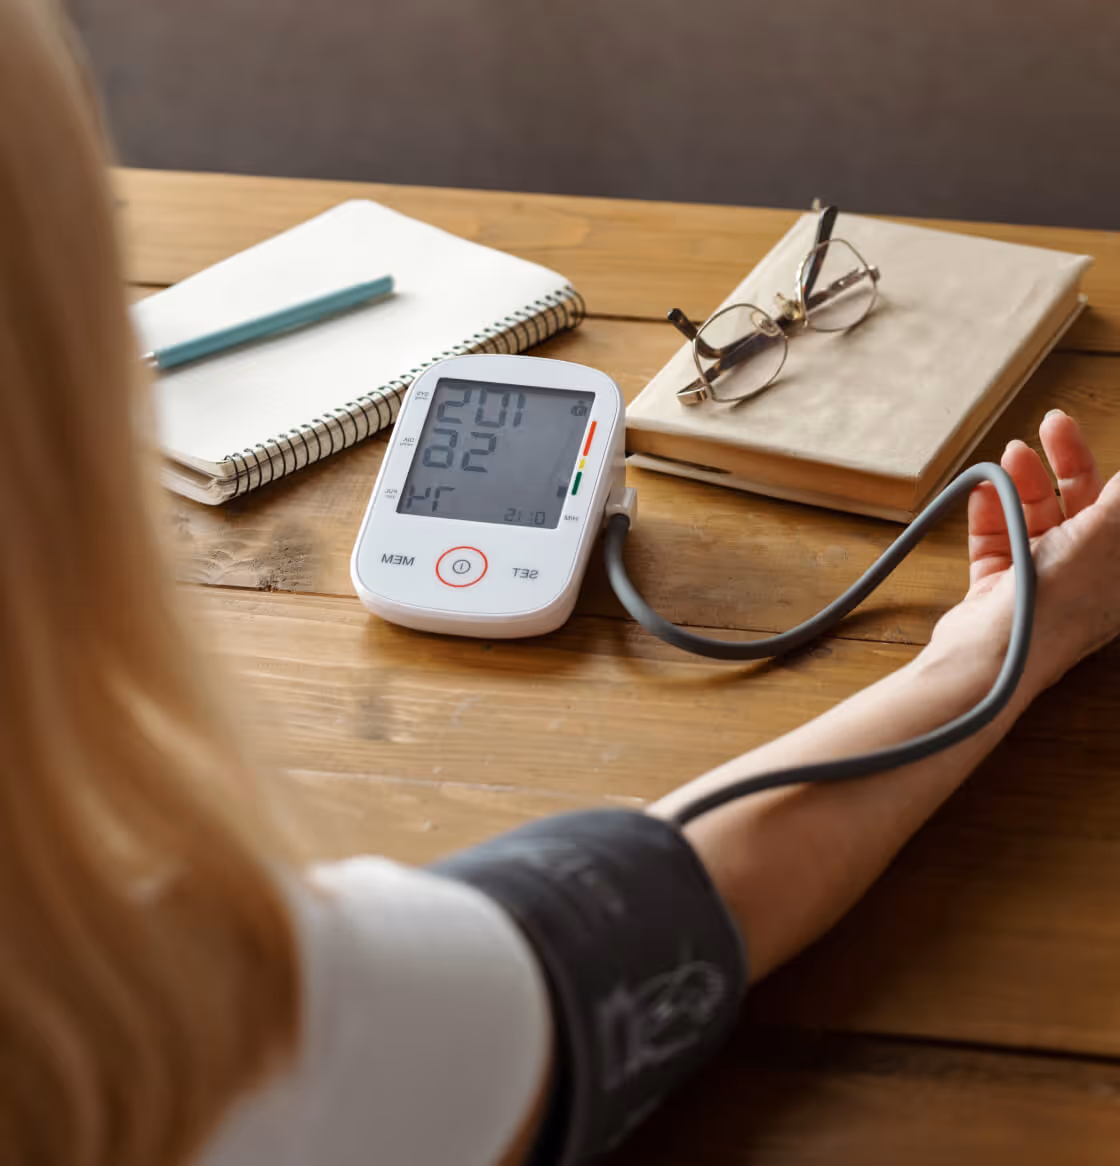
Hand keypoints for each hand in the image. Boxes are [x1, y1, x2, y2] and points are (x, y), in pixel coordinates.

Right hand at [930, 410, 1119, 695]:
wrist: (995, 651)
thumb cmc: (1060, 600)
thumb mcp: (1110, 529)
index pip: (1117, 504)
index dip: (1102, 467)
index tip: (1083, 434)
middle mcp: (1084, 572)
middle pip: (1078, 504)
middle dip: (1063, 462)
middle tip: (1049, 425)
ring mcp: (1039, 579)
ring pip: (1033, 517)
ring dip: (1022, 483)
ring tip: (1009, 456)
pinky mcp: (997, 587)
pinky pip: (995, 539)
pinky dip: (989, 512)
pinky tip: (983, 490)